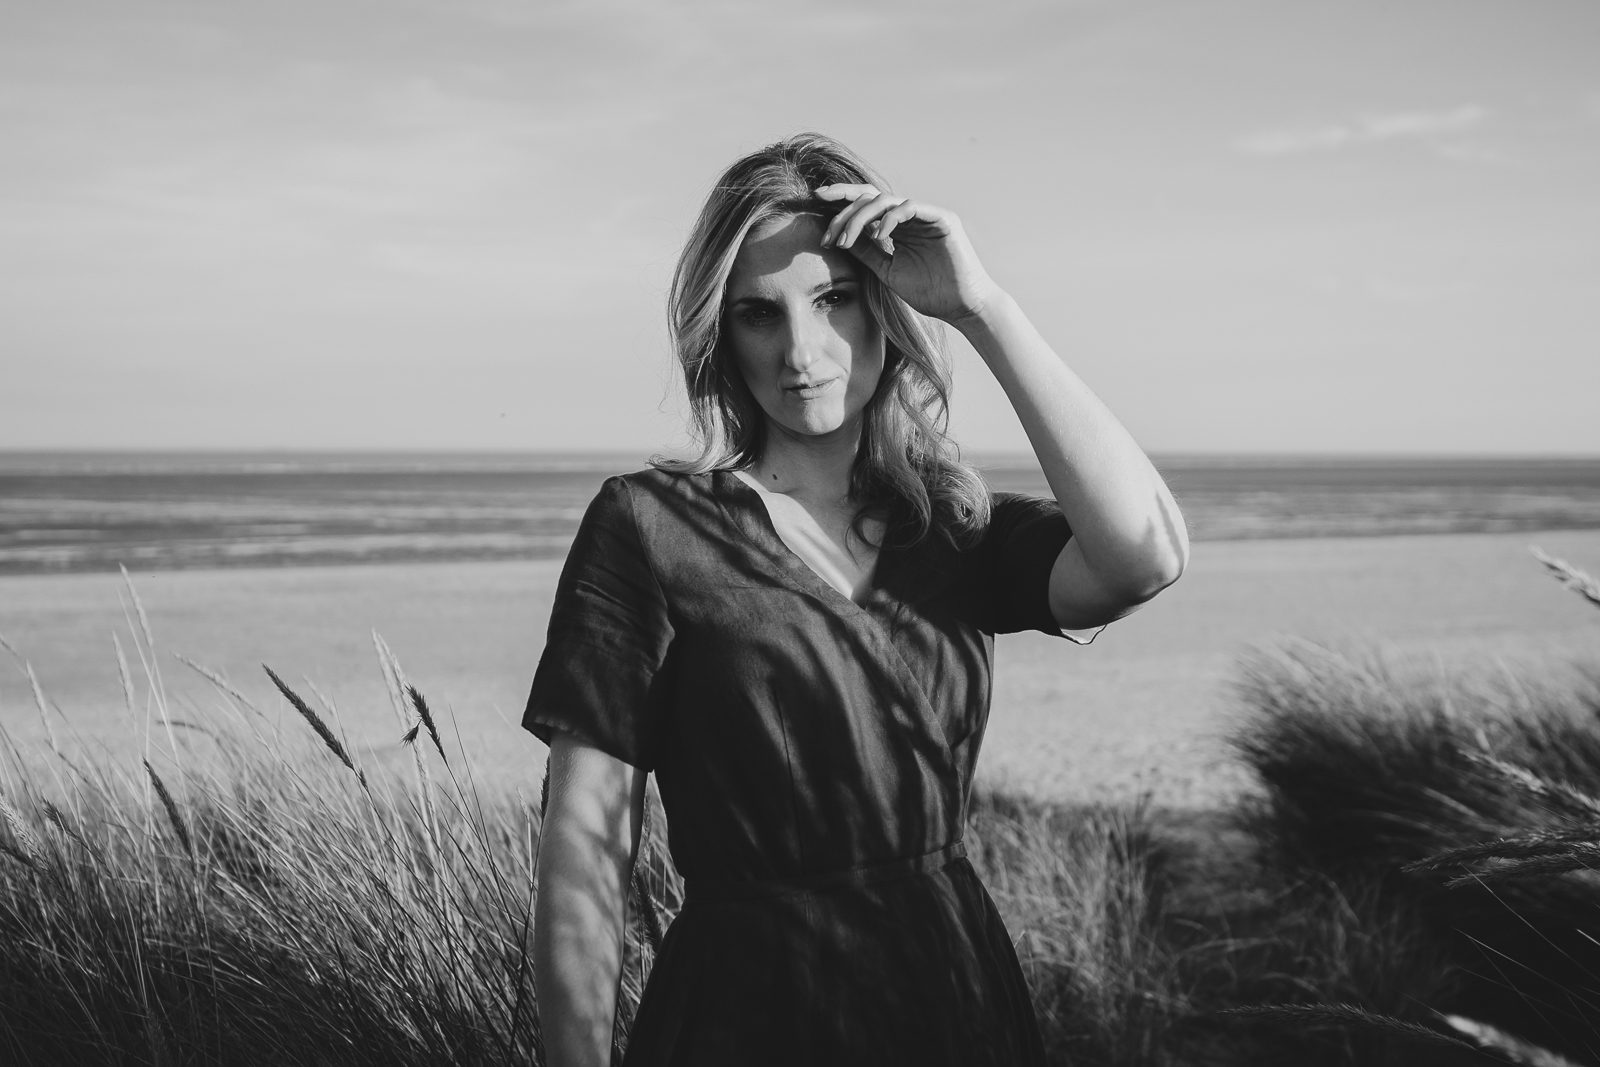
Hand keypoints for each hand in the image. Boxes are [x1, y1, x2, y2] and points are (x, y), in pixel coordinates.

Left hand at [815, 184, 1002, 326]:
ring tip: (845, 240)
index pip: (866, 204)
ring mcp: (927, 214)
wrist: (962, 308)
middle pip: (871, 196)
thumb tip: (839, 238)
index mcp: (898, 226)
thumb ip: (866, 252)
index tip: (814, 203)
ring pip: (886, 200)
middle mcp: (911, 215)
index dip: (841, 200)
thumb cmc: (930, 292)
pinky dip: (890, 219)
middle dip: (843, 202)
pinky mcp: (942, 219)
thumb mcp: (887, 271)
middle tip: (822, 213)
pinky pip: (910, 208)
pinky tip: (877, 236)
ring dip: (860, 216)